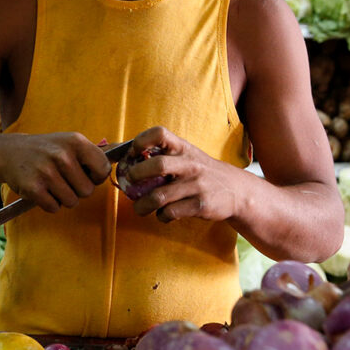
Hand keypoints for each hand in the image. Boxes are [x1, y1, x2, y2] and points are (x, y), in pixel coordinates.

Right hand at [0, 132, 113, 212]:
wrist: (9, 152)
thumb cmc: (46, 149)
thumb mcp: (69, 142)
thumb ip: (94, 151)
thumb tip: (125, 149)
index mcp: (75, 141)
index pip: (103, 169)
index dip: (96, 177)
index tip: (86, 174)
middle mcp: (61, 155)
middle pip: (88, 191)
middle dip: (77, 189)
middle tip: (63, 178)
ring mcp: (46, 172)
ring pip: (71, 201)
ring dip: (63, 197)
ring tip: (51, 183)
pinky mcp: (33, 188)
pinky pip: (54, 207)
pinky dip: (49, 203)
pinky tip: (41, 189)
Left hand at [127, 126, 245, 222]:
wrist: (237, 190)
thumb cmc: (199, 171)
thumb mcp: (184, 156)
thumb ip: (157, 153)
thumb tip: (113, 149)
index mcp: (182, 148)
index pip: (160, 133)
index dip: (141, 141)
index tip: (133, 152)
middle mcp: (190, 164)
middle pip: (157, 165)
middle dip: (136, 174)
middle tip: (130, 181)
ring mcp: (196, 185)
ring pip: (159, 196)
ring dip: (142, 205)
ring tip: (140, 208)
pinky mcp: (200, 205)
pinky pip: (171, 212)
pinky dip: (161, 216)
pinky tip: (163, 214)